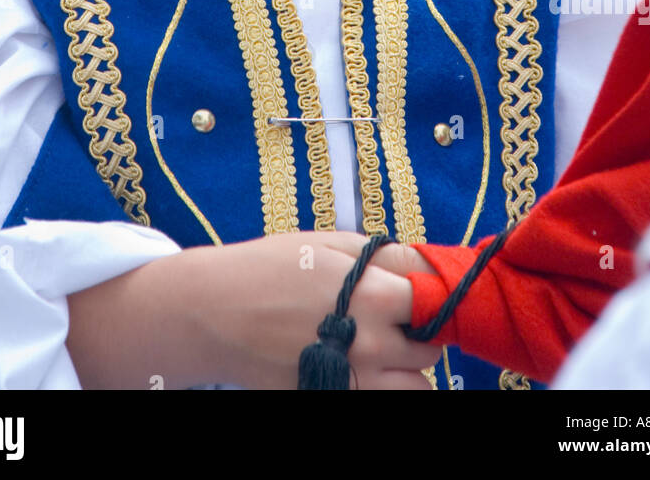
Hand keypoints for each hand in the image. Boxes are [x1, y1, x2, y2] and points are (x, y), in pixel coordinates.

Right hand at [184, 231, 439, 389]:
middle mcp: (371, 344)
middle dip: (418, 334)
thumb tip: (426, 267)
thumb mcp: (329, 245)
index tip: (417, 293)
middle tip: (393, 321)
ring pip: (415, 390)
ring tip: (379, 352)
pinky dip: (377, 388)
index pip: (436, 301)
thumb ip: (384, 257)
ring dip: (405, 372)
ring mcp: (353, 381)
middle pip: (431, 350)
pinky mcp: (333, 400)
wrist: (213, 313)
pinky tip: (356, 369)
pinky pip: (379, 403)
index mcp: (374, 295)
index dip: (429, 295)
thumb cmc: (270, 269)